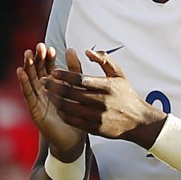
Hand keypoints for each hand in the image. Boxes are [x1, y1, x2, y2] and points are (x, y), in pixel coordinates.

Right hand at [17, 43, 85, 160]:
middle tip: (37, 47)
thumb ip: (74, 70)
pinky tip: (20, 72)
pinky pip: (28, 95)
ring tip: (27, 54)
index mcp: (53, 85)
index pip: (47, 67)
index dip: (47, 58)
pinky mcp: (34, 110)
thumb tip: (71, 48)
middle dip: (36, 58)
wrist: (74, 140)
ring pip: (30, 80)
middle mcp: (42, 91)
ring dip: (27, 67)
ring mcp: (37, 100)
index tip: (50, 48)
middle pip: (37, 71)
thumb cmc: (75, 115)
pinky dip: (24, 83)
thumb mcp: (77, 88)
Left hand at [42, 49, 165, 147]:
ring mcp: (98, 117)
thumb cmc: (126, 94)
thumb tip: (87, 51)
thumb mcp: (119, 74)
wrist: (137, 121)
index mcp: (107, 86)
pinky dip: (64, 114)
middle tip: (42, 81)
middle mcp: (102, 102)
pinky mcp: (96, 129)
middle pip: (72, 93)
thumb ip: (104, 60)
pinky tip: (58, 108)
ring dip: (56, 100)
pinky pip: (74, 121)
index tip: (53, 71)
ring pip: (70, 108)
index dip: (65, 75)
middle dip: (54, 86)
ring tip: (47, 94)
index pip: (81, 79)